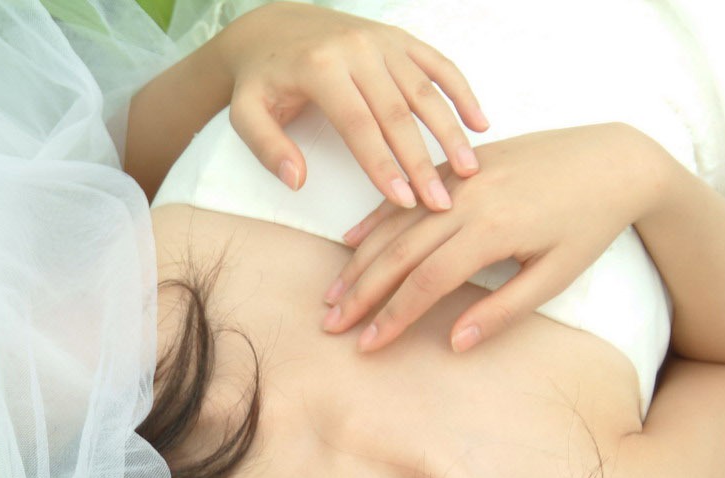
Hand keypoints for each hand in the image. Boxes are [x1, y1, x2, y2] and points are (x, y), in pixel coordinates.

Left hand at [214, 1, 487, 211]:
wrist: (274, 27)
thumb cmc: (261, 80)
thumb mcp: (245, 114)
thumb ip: (268, 148)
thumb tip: (297, 181)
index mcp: (320, 68)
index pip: (358, 125)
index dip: (382, 166)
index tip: (403, 203)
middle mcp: (356, 49)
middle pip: (397, 112)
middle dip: (422, 161)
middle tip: (441, 202)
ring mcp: (382, 41)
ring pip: (424, 89)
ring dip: (450, 131)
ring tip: (469, 170)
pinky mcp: (399, 38)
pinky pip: (438, 63)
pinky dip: (462, 91)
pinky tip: (480, 123)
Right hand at [321, 124, 670, 351]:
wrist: (613, 160)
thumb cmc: (589, 224)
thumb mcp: (556, 275)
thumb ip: (504, 309)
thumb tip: (454, 342)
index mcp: (492, 230)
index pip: (427, 281)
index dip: (393, 317)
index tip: (368, 345)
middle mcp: (468, 199)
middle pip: (399, 253)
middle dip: (362, 292)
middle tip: (332, 325)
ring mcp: (461, 177)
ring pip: (396, 222)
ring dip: (360, 260)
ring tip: (333, 294)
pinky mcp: (462, 164)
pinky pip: (409, 193)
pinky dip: (377, 217)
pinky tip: (351, 241)